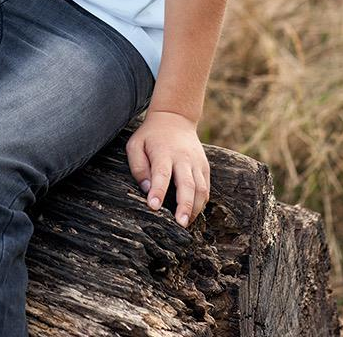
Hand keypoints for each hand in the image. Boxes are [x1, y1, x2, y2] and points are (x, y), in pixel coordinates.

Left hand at [125, 109, 210, 227]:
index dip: (158, 191)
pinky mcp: (204, 167)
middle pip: (187, 184)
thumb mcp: (136, 145)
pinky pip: (206, 188)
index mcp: (163, 152)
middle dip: (184, 205)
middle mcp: (183, 158)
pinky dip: (201, 203)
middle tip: (180, 224)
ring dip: (195, 208)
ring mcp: (196, 162)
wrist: (175, 118)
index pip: (162, 174)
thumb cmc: (150, 136)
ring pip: (201, 189)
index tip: (154, 207)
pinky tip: (193, 213)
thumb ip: (138, 167)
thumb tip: (147, 189)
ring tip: (187, 223)